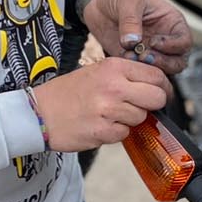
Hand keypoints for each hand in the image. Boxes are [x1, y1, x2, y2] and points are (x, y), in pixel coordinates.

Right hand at [33, 59, 171, 150]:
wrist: (38, 113)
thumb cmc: (67, 92)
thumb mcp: (96, 71)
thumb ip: (125, 76)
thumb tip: (154, 86)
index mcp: (113, 67)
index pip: (156, 75)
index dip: (162, 87)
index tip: (160, 93)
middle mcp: (114, 86)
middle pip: (156, 98)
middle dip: (152, 105)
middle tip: (140, 106)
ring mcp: (109, 110)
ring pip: (140, 118)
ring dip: (129, 119)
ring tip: (108, 114)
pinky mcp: (103, 131)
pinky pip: (124, 134)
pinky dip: (115, 132)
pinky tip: (100, 125)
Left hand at [81, 0, 191, 74]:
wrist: (98, 1)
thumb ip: (131, 21)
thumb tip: (133, 42)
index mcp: (171, 23)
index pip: (185, 41)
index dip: (173, 46)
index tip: (154, 42)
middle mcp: (164, 40)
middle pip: (177, 62)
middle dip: (163, 63)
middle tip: (144, 56)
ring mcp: (150, 51)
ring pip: (161, 71)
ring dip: (148, 69)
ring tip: (131, 56)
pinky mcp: (134, 59)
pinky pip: (139, 72)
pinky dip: (133, 69)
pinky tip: (122, 58)